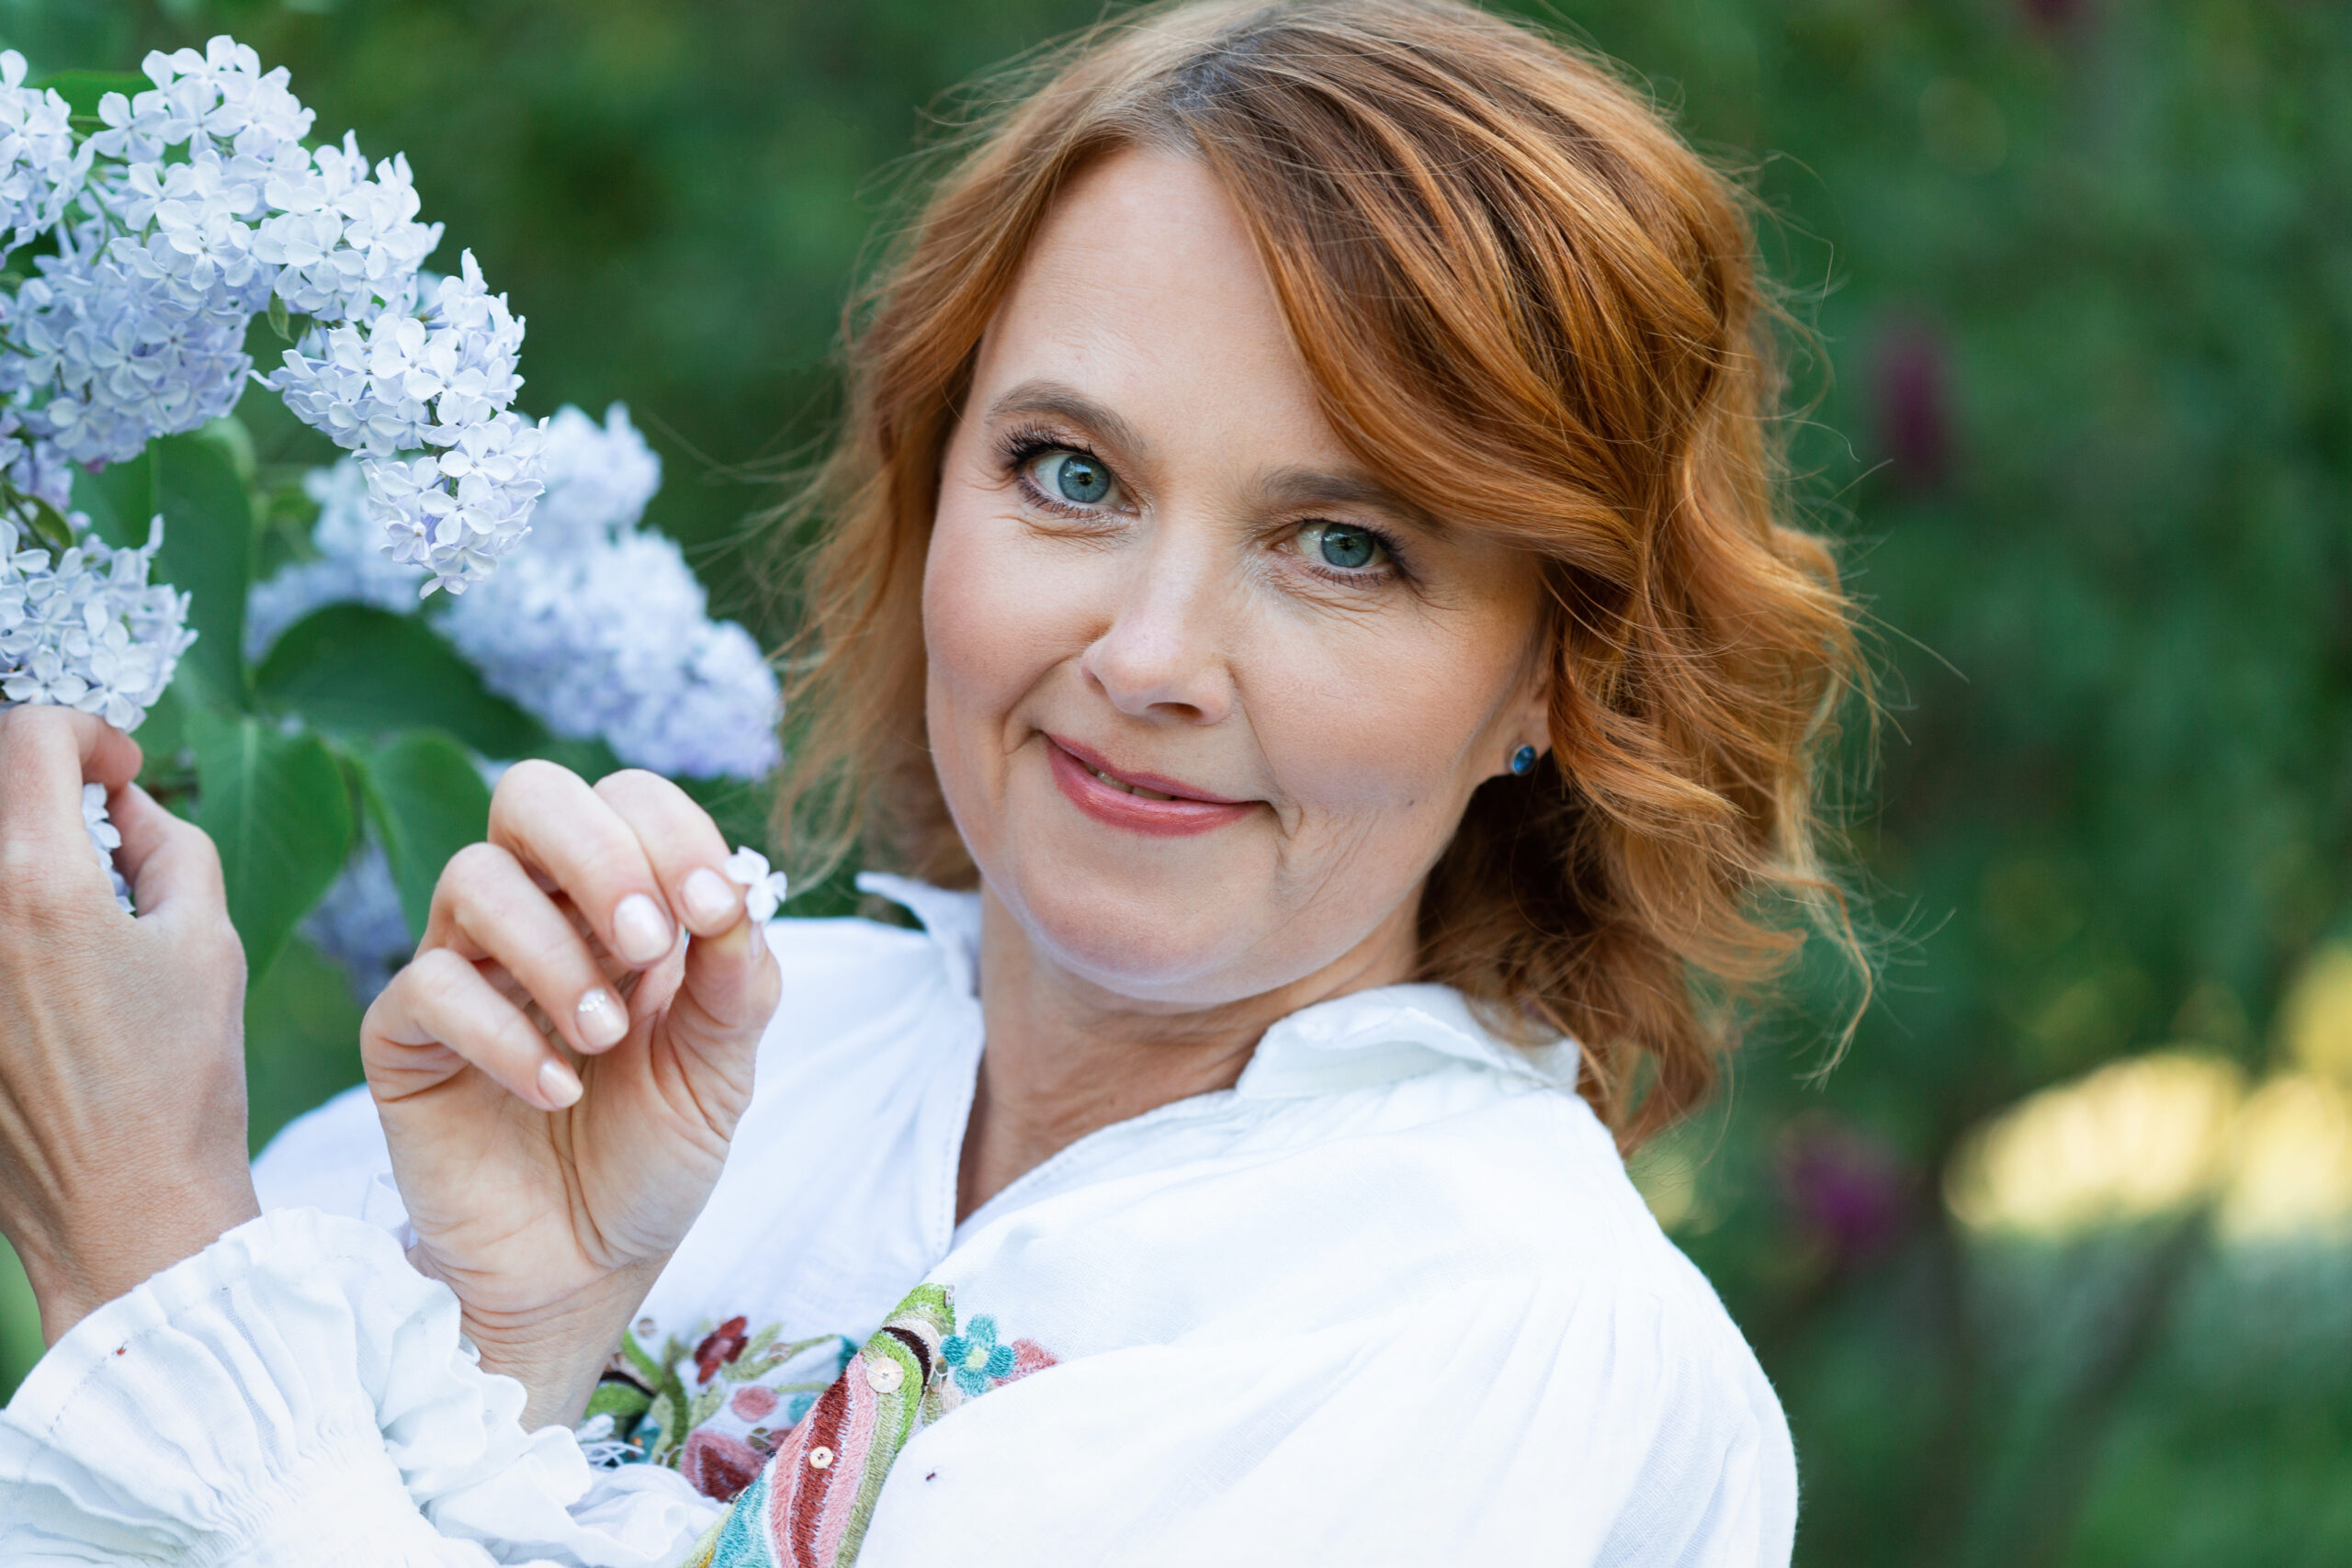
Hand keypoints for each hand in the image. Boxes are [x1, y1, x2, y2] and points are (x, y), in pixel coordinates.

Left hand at [0, 707, 255, 1344]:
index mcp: (35, 882)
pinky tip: (44, 965)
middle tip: (92, 821)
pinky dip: (9, 921)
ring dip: (20, 857)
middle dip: (39, 783)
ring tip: (70, 901)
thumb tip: (125, 811)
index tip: (120, 773)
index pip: (29, 734)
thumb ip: (169, 845)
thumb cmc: (180, 1081)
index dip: (86, 733)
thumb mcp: (208, 940)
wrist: (124, 1208)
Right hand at [362, 761, 780, 1428]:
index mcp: (617, 903)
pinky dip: (504, 1033)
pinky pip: (430, 986)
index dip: (674, 834)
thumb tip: (739, 899)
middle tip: (650, 946)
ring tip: (606, 1037)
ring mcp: (463, 969)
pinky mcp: (406, 1039)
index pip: (626, 799)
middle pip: (531, 794)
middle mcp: (534, 915)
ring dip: (557, 952)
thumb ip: (738, 982)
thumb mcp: (720, 1070)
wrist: (584, 1272)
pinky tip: (556, 1091)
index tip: (718, 912)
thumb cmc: (650, 1158)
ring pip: (473, 878)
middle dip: (601, 854)